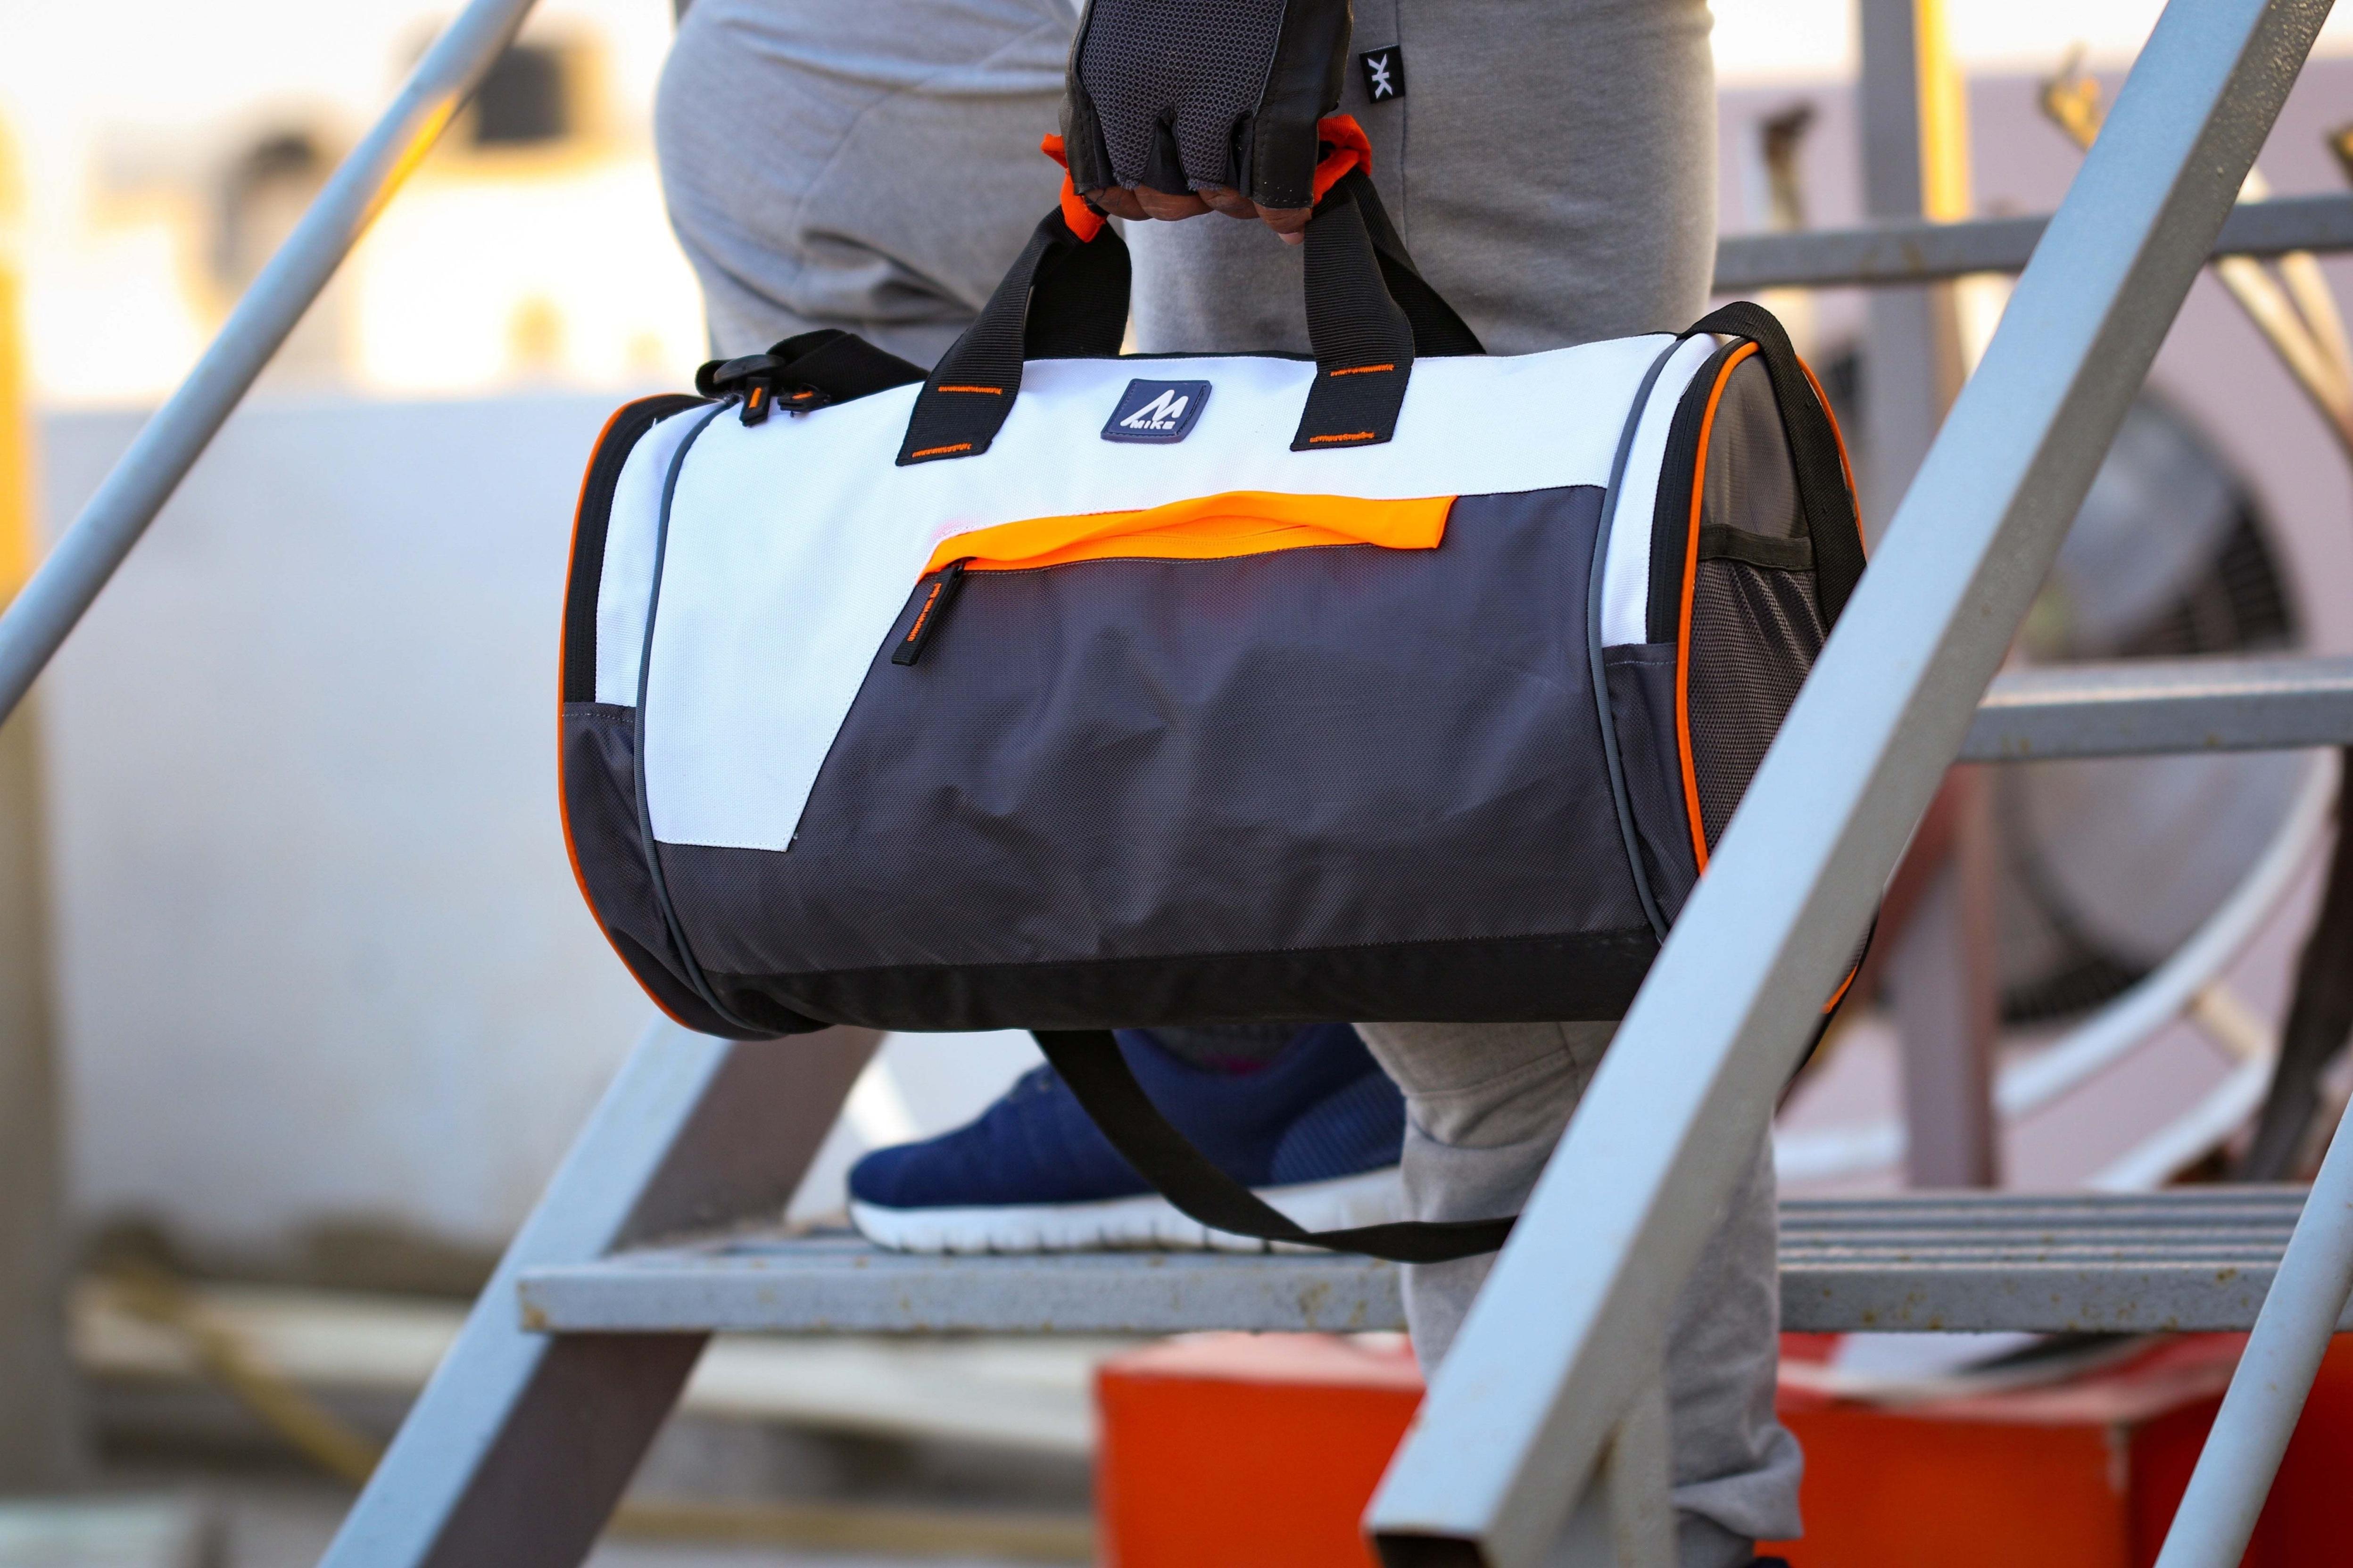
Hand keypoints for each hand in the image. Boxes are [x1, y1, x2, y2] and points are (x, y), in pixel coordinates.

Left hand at [1059, 0, 1349, 245]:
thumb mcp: (1127, 29)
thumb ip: (1119, 97)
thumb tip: (1117, 186)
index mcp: (1101, 78)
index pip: (1103, 182)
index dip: (1134, 196)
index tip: (1155, 187)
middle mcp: (1147, 95)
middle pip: (1165, 197)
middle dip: (1189, 197)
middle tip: (1212, 171)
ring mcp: (1217, 99)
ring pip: (1221, 198)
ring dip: (1238, 198)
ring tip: (1252, 168)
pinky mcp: (1280, 101)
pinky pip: (1277, 187)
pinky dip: (1285, 209)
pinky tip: (1290, 215)